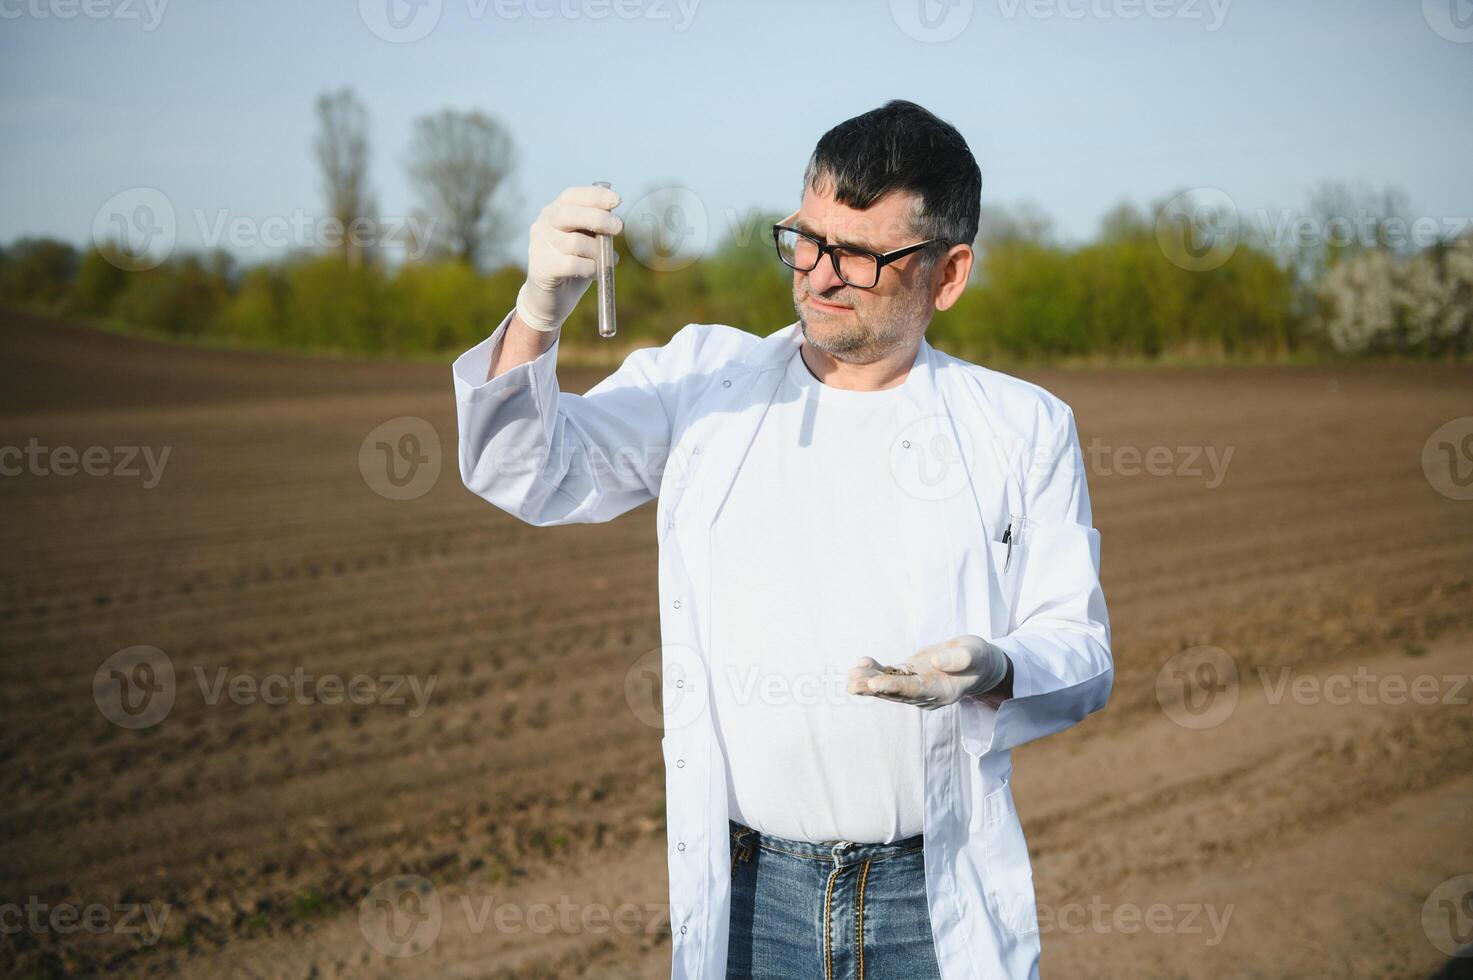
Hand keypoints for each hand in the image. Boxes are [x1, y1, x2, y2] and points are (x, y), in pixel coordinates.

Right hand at [515, 185, 622, 332]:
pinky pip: (572, 265)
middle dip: (599, 219)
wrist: (551, 299)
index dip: (594, 196)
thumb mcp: (587, 242)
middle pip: (570, 214)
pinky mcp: (542, 268)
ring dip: (598, 252)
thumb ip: (597, 229)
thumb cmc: (574, 265)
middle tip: (619, 228)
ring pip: (575, 243)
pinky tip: (596, 273)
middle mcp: (543, 225)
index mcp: (554, 212)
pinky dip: (590, 268)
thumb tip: (615, 220)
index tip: (616, 201)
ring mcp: (539, 246)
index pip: (571, 196)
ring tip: (607, 260)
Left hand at [847, 635, 1009, 709]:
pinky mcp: (910, 676)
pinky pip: (890, 676)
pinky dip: (874, 670)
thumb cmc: (979, 658)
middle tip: (851, 684)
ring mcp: (916, 687)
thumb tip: (935, 660)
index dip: (893, 687)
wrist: (978, 664)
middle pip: (896, 693)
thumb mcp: (976, 653)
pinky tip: (861, 663)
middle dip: (872, 688)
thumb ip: (958, 658)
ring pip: (888, 686)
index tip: (874, 683)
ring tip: (849, 675)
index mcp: (942, 691)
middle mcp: (926, 694)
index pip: (914, 691)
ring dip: (868, 681)